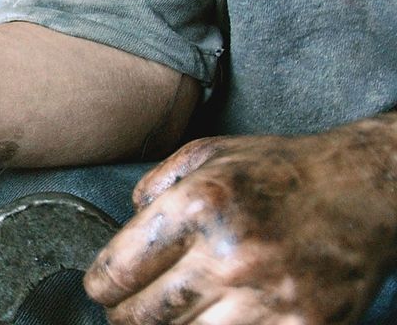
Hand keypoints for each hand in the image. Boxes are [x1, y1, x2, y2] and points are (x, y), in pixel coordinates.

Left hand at [85, 122, 396, 322]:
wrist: (365, 191)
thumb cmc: (279, 172)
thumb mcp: (207, 156)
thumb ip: (153, 188)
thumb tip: (121, 232)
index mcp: (198, 206)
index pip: (117, 272)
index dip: (101, 287)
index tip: (103, 288)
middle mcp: (230, 255)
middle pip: (141, 317)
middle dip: (125, 314)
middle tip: (129, 308)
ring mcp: (268, 297)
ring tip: (173, 311)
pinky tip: (215, 316)